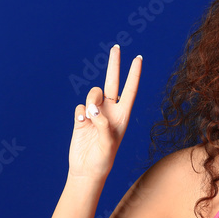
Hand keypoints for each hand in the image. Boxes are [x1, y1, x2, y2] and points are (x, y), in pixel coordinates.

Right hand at [69, 44, 141, 179]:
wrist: (86, 170)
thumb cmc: (103, 161)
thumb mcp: (109, 144)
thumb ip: (103, 125)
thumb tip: (93, 110)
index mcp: (122, 116)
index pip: (130, 90)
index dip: (134, 74)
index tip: (138, 58)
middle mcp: (110, 111)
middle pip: (112, 82)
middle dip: (114, 65)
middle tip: (116, 47)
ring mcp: (95, 114)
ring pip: (93, 93)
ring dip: (92, 100)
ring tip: (90, 117)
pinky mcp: (81, 118)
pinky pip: (80, 106)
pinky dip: (81, 113)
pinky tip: (82, 124)